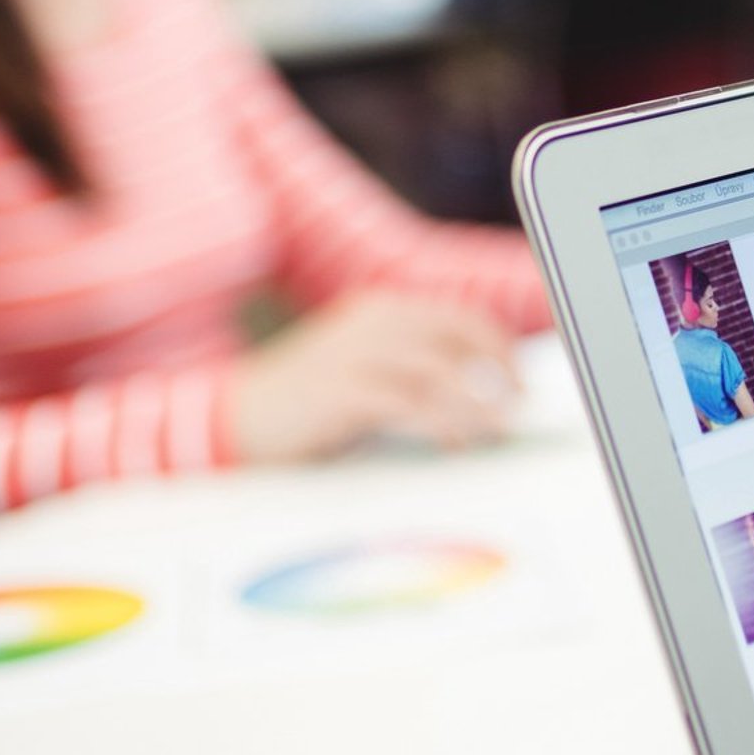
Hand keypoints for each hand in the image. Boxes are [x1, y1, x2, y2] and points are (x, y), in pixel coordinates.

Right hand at [229, 291, 520, 463]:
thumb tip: (478, 394)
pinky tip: (455, 443)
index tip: (519, 379)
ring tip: (497, 430)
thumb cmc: (305, 404)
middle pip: (456, 336)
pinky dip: (441, 423)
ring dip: (477, 402)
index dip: (496, 346)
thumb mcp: (361, 371)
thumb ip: (410, 372)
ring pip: (438, 371)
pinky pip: (407, 404)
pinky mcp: (341, 392)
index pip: (456, 316)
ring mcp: (354, 355)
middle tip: (518, 406)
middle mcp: (370, 323)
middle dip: (497, 370)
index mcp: (379, 311)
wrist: (234, 419)